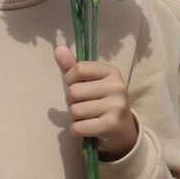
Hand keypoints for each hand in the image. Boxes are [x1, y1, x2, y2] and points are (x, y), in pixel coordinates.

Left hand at [55, 45, 138, 159]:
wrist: (121, 128)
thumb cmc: (100, 100)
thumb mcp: (88, 81)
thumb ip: (72, 67)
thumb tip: (58, 48)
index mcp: (111, 72)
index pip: (79, 69)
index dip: (70, 79)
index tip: (77, 85)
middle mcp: (117, 86)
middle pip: (74, 92)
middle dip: (72, 101)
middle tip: (84, 105)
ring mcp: (116, 106)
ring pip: (75, 111)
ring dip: (75, 117)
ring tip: (87, 116)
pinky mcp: (111, 124)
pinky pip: (79, 127)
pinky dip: (77, 129)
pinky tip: (86, 127)